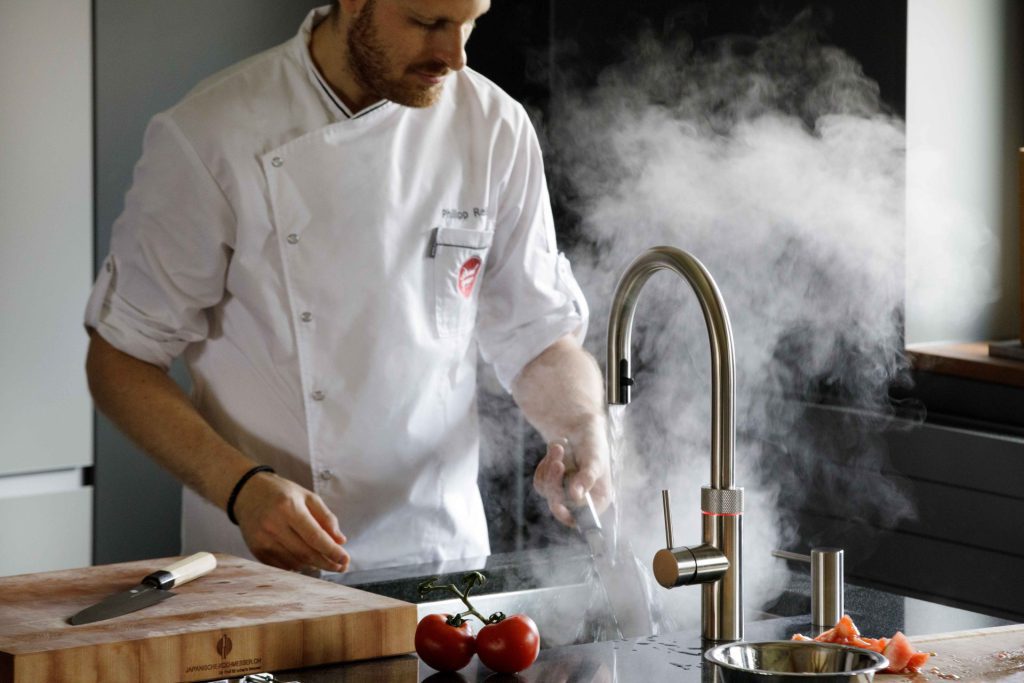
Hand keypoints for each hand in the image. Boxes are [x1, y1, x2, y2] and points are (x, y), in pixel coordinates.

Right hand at [232, 471, 349, 571]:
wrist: (246, 492)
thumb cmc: (282, 493)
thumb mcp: (307, 496)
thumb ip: (326, 518)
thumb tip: (340, 541)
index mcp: (289, 508)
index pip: (315, 536)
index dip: (332, 551)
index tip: (345, 560)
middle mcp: (274, 525)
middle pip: (306, 553)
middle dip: (327, 563)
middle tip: (341, 567)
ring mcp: (263, 540)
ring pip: (295, 562)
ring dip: (313, 565)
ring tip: (325, 561)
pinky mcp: (256, 550)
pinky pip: (282, 565)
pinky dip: (297, 566)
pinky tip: (306, 560)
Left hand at [532, 422, 611, 526]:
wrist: (579, 428)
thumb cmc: (592, 444)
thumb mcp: (594, 459)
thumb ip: (587, 477)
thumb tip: (576, 496)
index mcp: (600, 499)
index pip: (584, 519)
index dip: (569, 515)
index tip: (557, 505)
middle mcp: (583, 500)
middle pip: (561, 505)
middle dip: (556, 482)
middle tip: (558, 463)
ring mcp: (565, 493)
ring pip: (548, 492)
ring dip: (550, 468)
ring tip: (559, 448)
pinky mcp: (552, 485)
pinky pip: (540, 482)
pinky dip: (545, 465)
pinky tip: (554, 452)